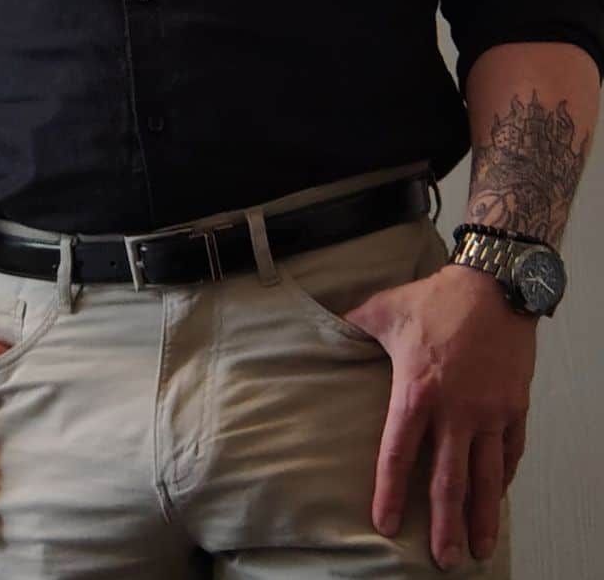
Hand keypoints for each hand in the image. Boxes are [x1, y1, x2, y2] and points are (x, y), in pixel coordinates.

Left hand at [342, 262, 537, 571]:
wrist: (492, 284)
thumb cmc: (437, 298)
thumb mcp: (385, 309)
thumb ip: (353, 325)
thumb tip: (322, 325)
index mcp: (417, 391)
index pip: (398, 453)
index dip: (389, 492)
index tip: (386, 524)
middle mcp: (455, 411)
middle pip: (448, 481)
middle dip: (445, 525)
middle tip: (444, 560)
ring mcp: (488, 412)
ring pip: (486, 477)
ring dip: (482, 516)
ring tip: (479, 548)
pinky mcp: (514, 406)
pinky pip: (510, 452)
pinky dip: (504, 477)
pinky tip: (497, 495)